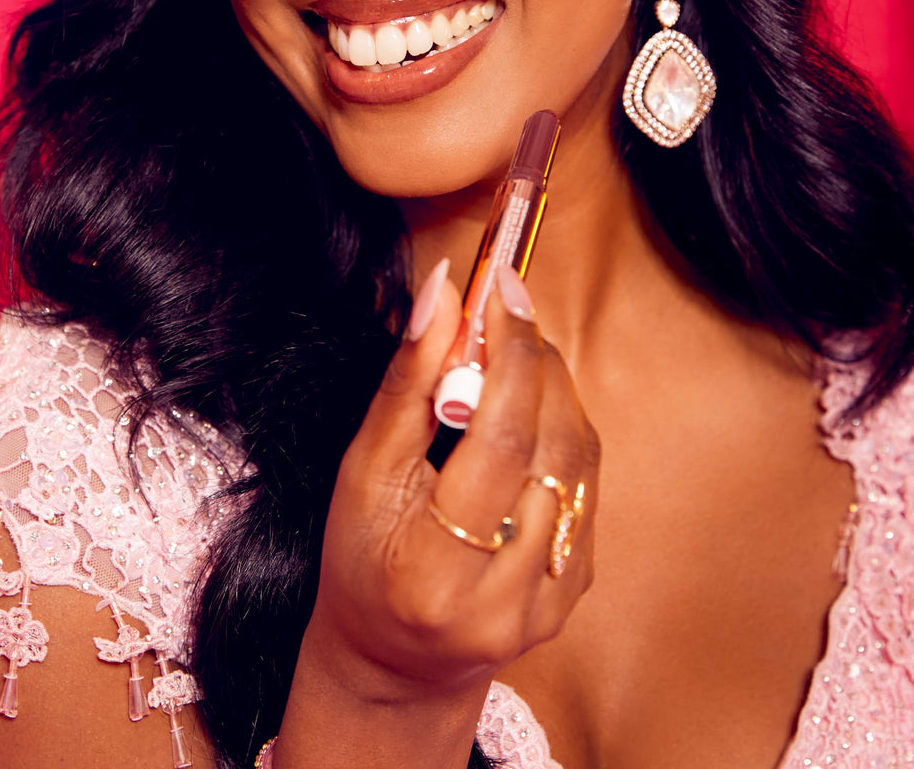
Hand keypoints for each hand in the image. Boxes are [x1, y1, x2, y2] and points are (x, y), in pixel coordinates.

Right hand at [305, 262, 599, 704]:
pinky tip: (527, 417)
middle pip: (551, 445)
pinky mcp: (574, 594)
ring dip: (553, 390)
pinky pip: (586, 487)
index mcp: (435, 570)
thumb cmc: (361, 557)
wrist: (393, 659)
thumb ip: (407, 381)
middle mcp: (503, 597)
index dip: (509, 353)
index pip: (500, 441)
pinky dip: (561, 434)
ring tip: (511, 361)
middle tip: (504, 314)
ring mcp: (548, 602)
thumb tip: (443, 292)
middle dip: (534, 360)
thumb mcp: (362, 470)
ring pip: (577, 461)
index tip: (501, 289)